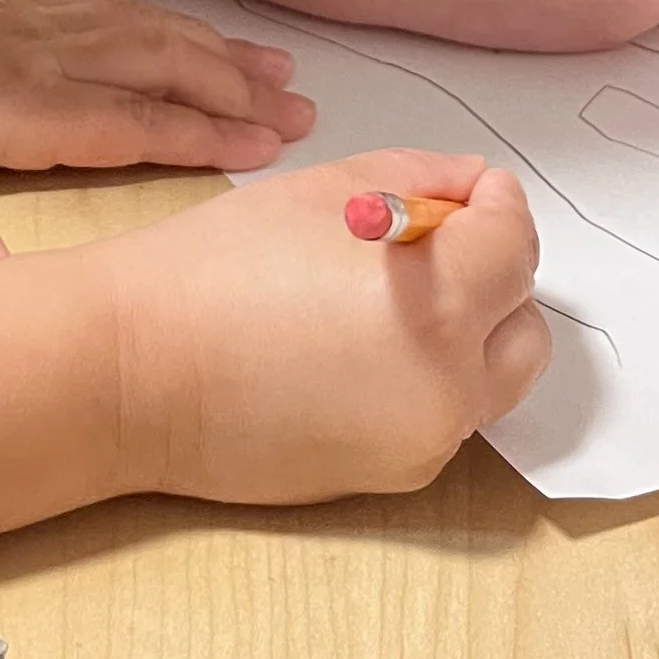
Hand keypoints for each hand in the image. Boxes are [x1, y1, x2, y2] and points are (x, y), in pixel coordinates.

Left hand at [0, 0, 317, 270]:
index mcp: (23, 108)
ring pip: (146, 32)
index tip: (272, 146)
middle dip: (236, 90)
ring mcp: (34, 25)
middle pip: (161, 69)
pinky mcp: (15, 8)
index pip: (135, 123)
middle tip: (308, 110)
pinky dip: (163, 16)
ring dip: (214, 48)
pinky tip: (185, 24)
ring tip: (278, 65)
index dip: (206, 134)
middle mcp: (44, 58)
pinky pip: (112, 6)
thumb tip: (1, 292)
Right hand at [104, 150, 548, 500]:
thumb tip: (472, 191)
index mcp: (438, 301)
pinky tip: (353, 354)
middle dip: (495, 277)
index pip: (516, 245)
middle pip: (525, 323)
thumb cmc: (216, 266)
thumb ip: (420, 179)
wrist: (134, 372)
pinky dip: (424, 381)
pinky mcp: (393, 479)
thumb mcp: (326, 189)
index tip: (469, 193)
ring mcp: (425, 442)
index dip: (498, 205)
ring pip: (491, 379)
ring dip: (468, 335)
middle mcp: (449, 383)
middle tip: (432, 248)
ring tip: (387, 305)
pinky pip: (442, 419)